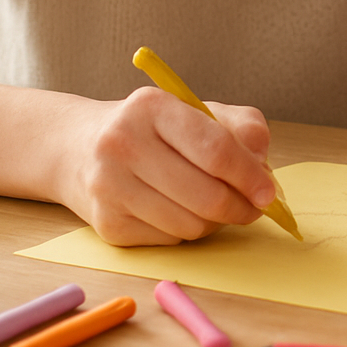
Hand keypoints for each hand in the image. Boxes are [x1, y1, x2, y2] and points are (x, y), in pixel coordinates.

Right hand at [56, 86, 278, 245]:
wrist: (78, 148)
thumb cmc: (151, 129)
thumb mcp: (196, 111)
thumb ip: (240, 126)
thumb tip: (263, 164)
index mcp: (151, 107)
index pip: (215, 149)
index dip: (249, 176)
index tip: (268, 192)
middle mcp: (123, 144)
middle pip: (206, 195)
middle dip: (241, 207)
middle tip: (253, 207)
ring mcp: (110, 187)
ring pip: (190, 225)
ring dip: (216, 222)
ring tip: (216, 205)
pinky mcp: (107, 224)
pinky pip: (170, 239)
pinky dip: (188, 231)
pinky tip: (182, 211)